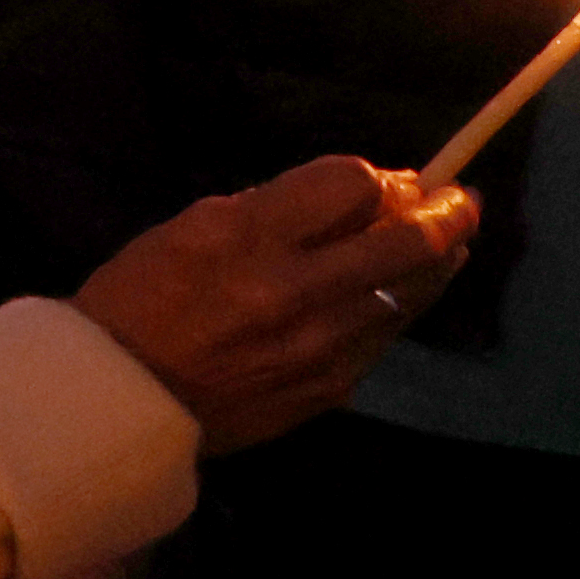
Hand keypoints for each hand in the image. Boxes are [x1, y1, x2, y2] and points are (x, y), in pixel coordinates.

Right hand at [68, 157, 476, 451]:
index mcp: (245, 236)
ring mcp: (320, 345)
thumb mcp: (189, 229)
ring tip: (443, 246)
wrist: (120, 399)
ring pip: (413, 291)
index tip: (391, 182)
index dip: (382, 179)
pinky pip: (384, 335)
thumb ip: (274, 209)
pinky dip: (395, 307)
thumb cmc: (141, 300)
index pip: (352, 185)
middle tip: (459, 202)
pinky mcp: (331, 387)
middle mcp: (292, 288)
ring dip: (436, 261)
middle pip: (407, 239)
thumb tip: (358, 197)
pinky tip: (388, 297)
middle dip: (447, 213)